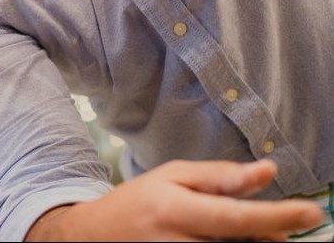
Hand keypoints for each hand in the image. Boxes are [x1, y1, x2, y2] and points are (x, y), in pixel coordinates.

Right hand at [26, 159, 324, 241]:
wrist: (94, 237)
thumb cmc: (138, 204)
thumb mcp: (172, 177)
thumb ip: (220, 176)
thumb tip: (268, 172)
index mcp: (173, 209)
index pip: (235, 217)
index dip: (277, 217)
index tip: (312, 213)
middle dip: (267, 236)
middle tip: (265, 225)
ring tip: (230, 233)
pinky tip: (220, 242)